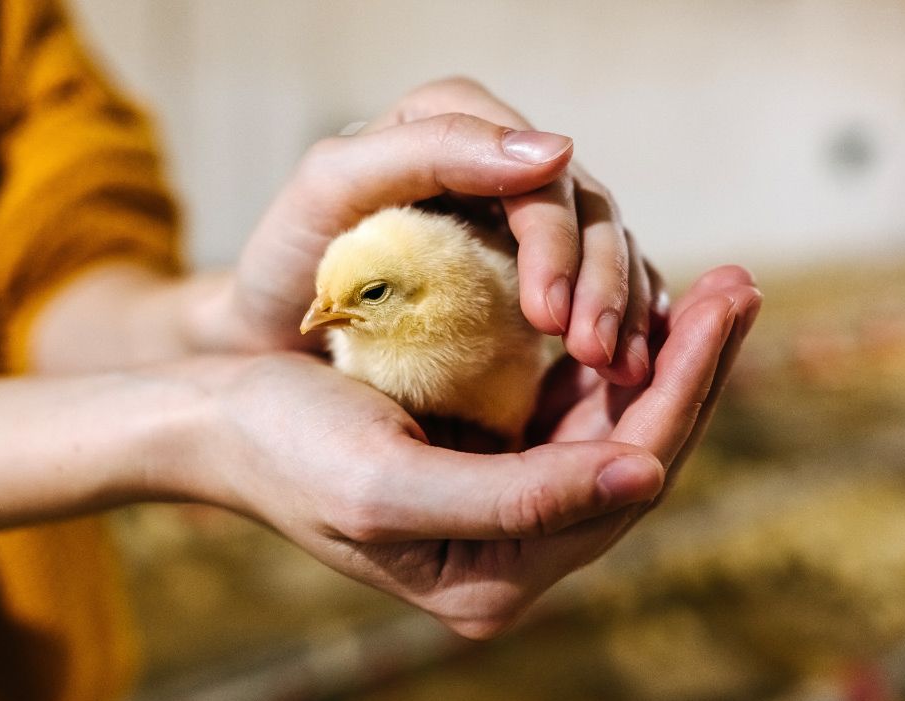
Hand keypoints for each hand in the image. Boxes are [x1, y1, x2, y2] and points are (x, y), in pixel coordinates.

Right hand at [148, 266, 759, 637]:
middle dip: (690, 371)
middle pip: (632, 457)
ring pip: (613, 431)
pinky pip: (575, 415)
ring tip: (718, 289)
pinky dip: (615, 362)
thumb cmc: (284, 449)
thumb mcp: (390, 481)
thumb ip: (521, 496)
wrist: (214, 421)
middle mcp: (509, 555)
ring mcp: (503, 511)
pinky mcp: (489, 462)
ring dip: (665, 360)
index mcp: (490, 579)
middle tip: (742, 285)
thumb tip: (646, 473)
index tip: (721, 308)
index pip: (619, 483)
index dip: (680, 395)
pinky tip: (646, 314)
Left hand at [231, 77, 658, 384]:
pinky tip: (631, 357)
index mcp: (452, 125)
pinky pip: (600, 284)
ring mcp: (519, 218)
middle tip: (596, 354)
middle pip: (586, 210)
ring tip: (624, 371)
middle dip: (600, 283)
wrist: (272, 332)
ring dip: (623, 308)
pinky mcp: (532, 270)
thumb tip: (555, 150)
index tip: (551, 319)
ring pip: (607, 247)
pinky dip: (624, 318)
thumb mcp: (334, 188)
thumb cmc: (289, 260)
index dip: (556, 243)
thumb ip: (431, 151)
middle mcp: (497, 163)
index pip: (535, 176)